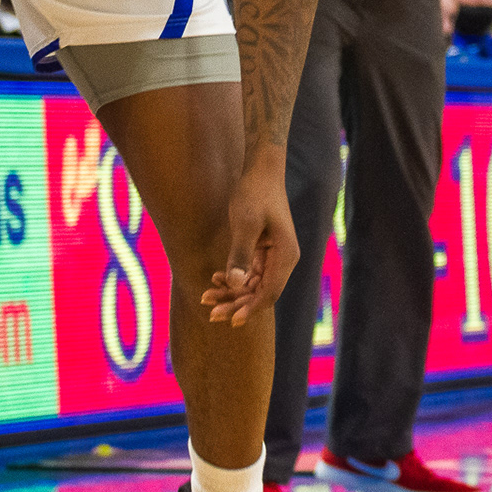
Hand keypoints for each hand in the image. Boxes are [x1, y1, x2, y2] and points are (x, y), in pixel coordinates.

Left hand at [200, 163, 299, 327]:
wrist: (260, 170)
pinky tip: (214, 279)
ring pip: (253, 285)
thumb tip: (237, 285)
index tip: (230, 321)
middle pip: (261, 292)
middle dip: (236, 304)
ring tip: (205, 298)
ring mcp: (274, 255)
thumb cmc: (255, 193)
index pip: (269, 293)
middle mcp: (284, 259)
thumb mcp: (245, 224)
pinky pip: (250, 273)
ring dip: (231, 292)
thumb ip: (241, 255)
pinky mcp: (264, 250)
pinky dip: (233, 278)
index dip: (250, 309)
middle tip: (210, 313)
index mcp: (286, 255)